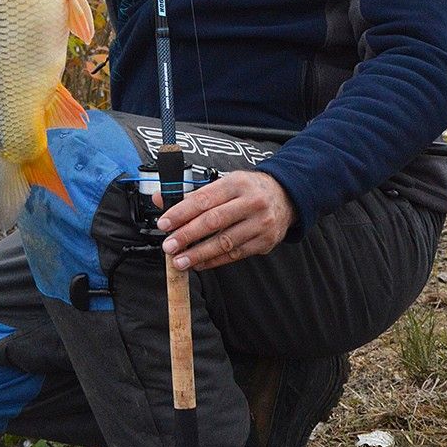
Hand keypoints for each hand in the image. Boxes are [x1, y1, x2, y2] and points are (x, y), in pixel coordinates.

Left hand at [156, 170, 295, 271]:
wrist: (285, 197)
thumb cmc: (248, 190)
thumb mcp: (224, 183)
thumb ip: (193, 194)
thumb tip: (160, 199)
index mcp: (236, 183)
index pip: (203, 199)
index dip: (181, 213)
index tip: (164, 224)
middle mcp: (251, 202)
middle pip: (213, 221)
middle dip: (187, 235)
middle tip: (169, 246)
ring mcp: (260, 223)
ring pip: (224, 241)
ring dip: (199, 254)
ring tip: (180, 261)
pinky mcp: (265, 241)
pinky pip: (235, 254)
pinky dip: (214, 260)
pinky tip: (199, 263)